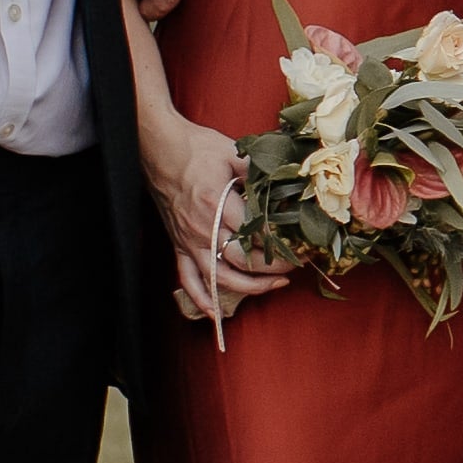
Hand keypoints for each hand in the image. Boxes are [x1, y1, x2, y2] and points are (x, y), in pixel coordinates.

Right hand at [148, 114, 288, 323]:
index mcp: (217, 204)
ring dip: (249, 288)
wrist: (160, 148)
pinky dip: (202, 299)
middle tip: (298, 264)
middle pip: (242, 261)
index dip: (283, 243)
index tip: (303, 244)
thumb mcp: (233, 153)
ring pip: (219, 277)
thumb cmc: (197, 148)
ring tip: (274, 285)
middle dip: (274, 268)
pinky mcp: (178, 245)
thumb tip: (290, 181)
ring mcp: (189, 240)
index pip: (257, 235)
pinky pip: (187, 279)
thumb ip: (260, 172)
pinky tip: (217, 315)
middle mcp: (203, 228)